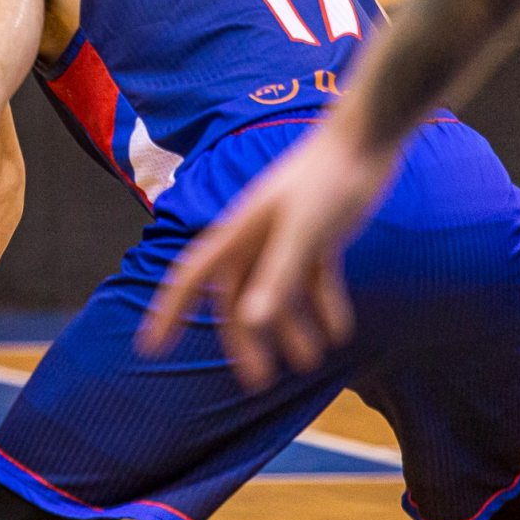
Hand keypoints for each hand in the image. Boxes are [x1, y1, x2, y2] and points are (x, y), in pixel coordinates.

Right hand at [138, 122, 393, 388]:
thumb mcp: (304, 235)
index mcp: (238, 233)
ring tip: (312, 363)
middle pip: (237, 298)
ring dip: (291, 328)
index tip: (150, 347)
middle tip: (261, 383)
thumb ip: (279, 279)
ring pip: (277, 293)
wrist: (369, 137)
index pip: (191, 278)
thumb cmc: (329, 180)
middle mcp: (255, 237)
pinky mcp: (318, 234)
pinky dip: (323, 306)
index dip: (167, 312)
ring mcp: (286, 235)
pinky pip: (312, 280)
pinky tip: (341, 332)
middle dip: (246, 340)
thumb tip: (251, 324)